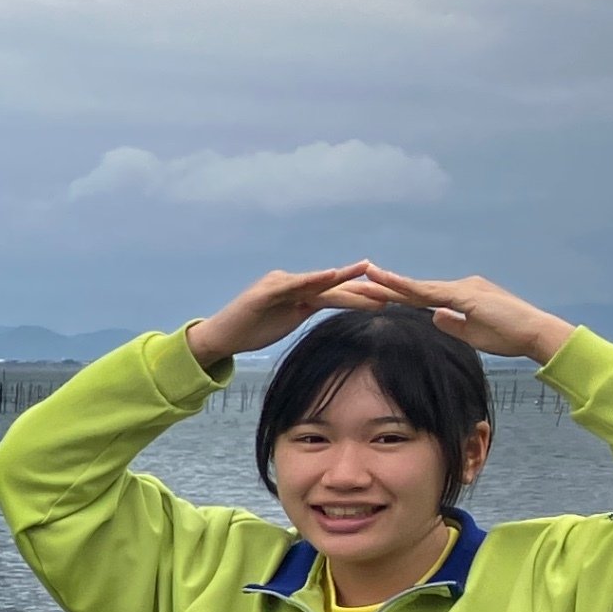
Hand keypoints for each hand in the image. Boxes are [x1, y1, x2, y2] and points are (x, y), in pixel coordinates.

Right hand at [184, 263, 385, 365]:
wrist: (220, 337)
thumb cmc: (251, 331)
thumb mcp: (286, 321)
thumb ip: (305, 311)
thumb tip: (328, 314)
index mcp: (299, 293)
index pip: (336, 294)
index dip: (361, 296)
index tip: (389, 299)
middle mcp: (292, 283)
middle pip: (333, 286)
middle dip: (362, 288)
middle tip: (392, 288)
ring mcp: (279, 285)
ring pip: (318, 283)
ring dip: (345, 280)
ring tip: (370, 274)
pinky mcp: (266, 292)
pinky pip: (295, 284)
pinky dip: (313, 279)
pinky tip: (332, 275)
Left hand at [361, 266, 576, 364]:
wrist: (535, 334)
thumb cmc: (509, 336)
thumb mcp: (472, 333)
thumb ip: (453, 324)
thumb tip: (435, 318)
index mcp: (460, 296)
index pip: (420, 297)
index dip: (395, 295)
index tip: (371, 293)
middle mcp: (459, 287)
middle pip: (414, 289)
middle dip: (385, 286)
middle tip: (356, 280)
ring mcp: (462, 288)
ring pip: (418, 287)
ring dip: (390, 283)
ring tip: (363, 276)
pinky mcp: (466, 295)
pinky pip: (430, 292)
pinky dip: (407, 288)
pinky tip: (388, 285)